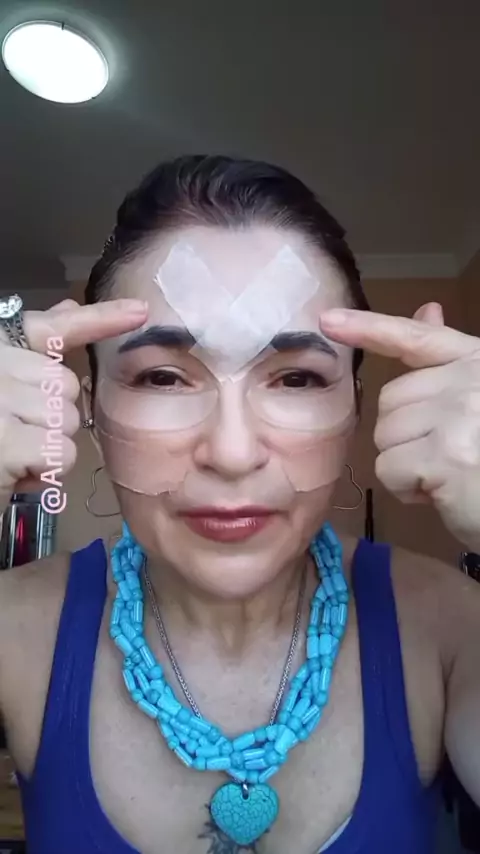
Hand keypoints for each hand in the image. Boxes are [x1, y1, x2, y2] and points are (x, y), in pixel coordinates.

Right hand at [0, 297, 146, 514]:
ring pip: (67, 420)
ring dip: (49, 445)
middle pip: (66, 384)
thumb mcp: (7, 385)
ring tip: (14, 453)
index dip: (100, 319)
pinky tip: (17, 471)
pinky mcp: (6, 440)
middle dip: (53, 416)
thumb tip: (69, 305)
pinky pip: (61, 451)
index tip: (139, 311)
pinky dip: (47, 469)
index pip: (53, 326)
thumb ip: (34, 348)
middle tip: (17, 432)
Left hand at [320, 303, 479, 551]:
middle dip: (405, 435)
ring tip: (451, 476)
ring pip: (386, 436)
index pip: (418, 337)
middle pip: (390, 400)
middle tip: (446, 457)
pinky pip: (389, 469)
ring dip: (407, 464)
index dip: (370, 327)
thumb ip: (449, 364)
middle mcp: (470, 380)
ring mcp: (459, 415)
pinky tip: (445, 495)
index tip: (329, 320)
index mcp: (478, 364)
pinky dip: (409, 490)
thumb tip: (427, 309)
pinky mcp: (445, 455)